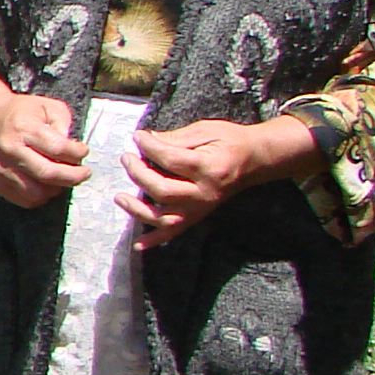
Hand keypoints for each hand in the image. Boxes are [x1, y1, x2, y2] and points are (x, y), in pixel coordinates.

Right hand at [0, 58, 87, 208]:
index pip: (57, 148)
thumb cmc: (24, 113)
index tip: (83, 151)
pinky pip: (26, 200)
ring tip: (61, 178)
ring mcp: (1, 168)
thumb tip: (71, 149)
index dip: (77, 153)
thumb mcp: (49, 106)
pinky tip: (45, 184)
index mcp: (24, 128)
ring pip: (36, 193)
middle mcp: (10, 150)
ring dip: (56, 189)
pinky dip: (41, 196)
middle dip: (73, 177)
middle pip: (47, 174)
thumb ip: (64, 124)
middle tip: (84, 173)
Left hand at [120, 117, 317, 249]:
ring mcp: (200, 208)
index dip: (150, 147)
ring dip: (138, 210)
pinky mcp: (197, 216)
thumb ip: (176, 138)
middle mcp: (204, 193)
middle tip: (127, 158)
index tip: (137, 137)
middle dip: (139, 174)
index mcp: (208, 168)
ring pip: (164, 217)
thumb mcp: (206, 130)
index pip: (170, 160)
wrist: (255, 161)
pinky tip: (138, 244)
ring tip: (119, 197)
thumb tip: (146, 139)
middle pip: (163, 191)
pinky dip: (155, 240)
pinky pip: (174, 232)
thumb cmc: (230, 142)